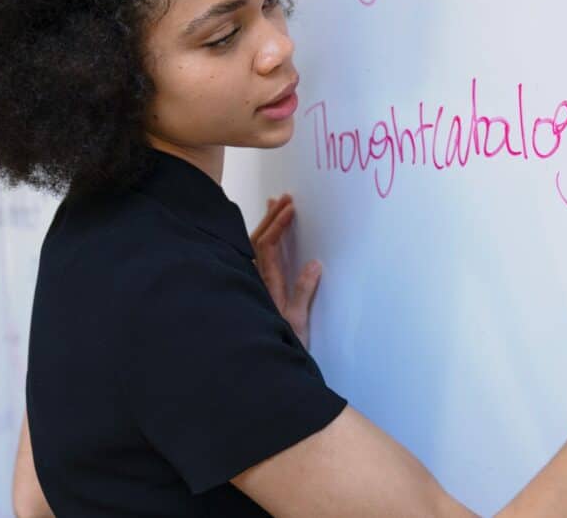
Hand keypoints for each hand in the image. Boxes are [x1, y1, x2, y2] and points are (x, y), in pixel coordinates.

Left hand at [250, 194, 322, 349]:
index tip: (290, 208)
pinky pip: (254, 258)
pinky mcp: (256, 291)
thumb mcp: (297, 322)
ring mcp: (254, 285)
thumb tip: (314, 263)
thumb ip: (303, 292)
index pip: (267, 246)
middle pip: (257, 241)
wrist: (265, 367)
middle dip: (271, 218)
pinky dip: (261, 240)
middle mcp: (255, 282)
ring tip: (273, 206)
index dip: (277, 225)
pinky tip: (265, 236)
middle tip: (284, 198)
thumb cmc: (281, 345)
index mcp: (265, 285)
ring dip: (264, 226)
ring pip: (252, 248)